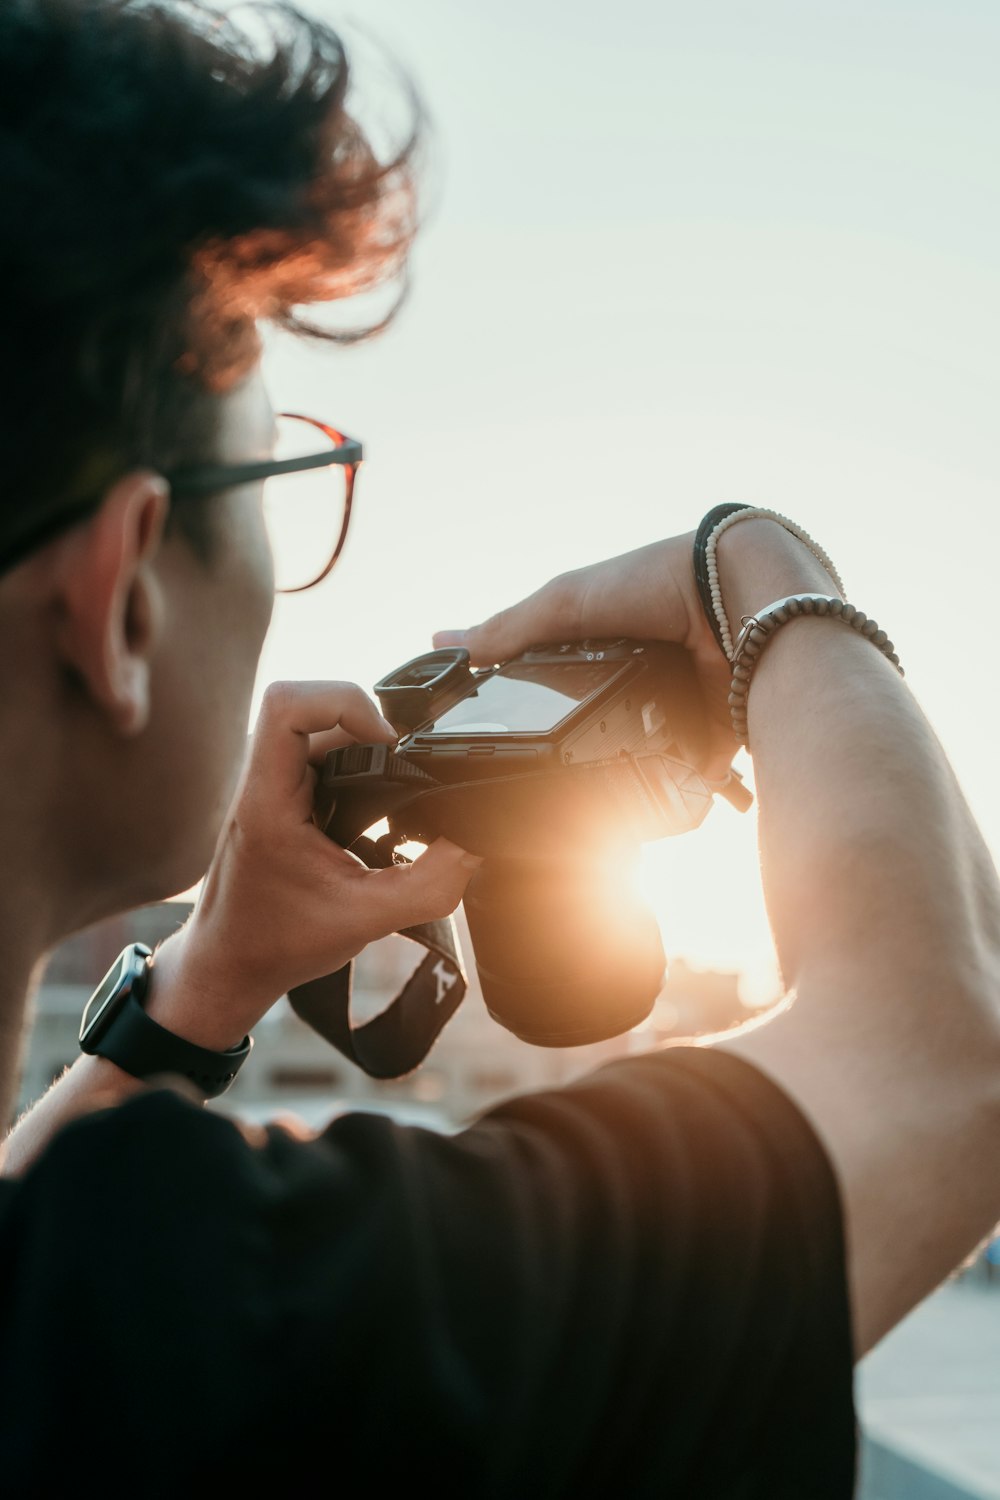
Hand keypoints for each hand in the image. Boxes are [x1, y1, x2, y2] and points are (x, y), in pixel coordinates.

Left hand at [146, 680, 481, 1050]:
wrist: (231, 964)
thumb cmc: (277, 942)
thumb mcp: (366, 919)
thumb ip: (430, 885)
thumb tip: (474, 845)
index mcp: (268, 800)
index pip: (287, 704)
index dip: (345, 701)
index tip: (387, 740)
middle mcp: (264, 780)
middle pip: (316, 707)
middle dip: (372, 725)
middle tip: (406, 765)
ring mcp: (272, 783)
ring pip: (324, 727)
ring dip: (367, 745)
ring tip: (401, 783)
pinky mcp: (284, 794)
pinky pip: (323, 751)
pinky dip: (361, 764)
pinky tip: (383, 800)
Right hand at [434, 534, 738, 780]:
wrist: (739, 600)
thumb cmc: (657, 581)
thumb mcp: (565, 603)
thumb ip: (508, 629)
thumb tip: (442, 644)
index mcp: (608, 637)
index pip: (559, 680)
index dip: (531, 707)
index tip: (496, 740)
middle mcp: (644, 670)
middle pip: (598, 722)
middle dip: (579, 748)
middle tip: (544, 780)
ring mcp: (679, 704)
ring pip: (641, 753)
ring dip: (622, 772)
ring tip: (588, 802)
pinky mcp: (712, 733)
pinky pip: (689, 774)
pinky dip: (675, 788)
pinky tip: (651, 806)